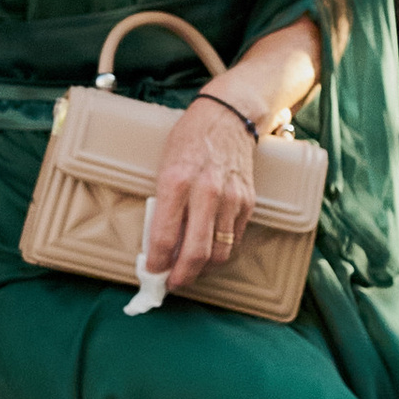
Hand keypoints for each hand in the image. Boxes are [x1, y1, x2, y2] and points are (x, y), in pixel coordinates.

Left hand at [145, 86, 255, 292]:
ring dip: (202, 269)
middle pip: (196, 253)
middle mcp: (206, 192)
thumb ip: (162, 203)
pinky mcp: (248, 202)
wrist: (228, 116)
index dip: (156, 261)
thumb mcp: (164, 166)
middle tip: (171, 282)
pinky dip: (220, 253)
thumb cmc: (189, 140)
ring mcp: (231, 199)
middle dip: (181, 276)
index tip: (151, 272)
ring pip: (220, 253)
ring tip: (189, 270)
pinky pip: (234, 240)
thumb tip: (158, 243)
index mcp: (177, 181)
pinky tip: (208, 253)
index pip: (164, 236)